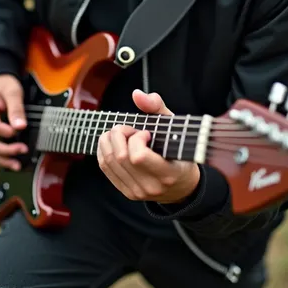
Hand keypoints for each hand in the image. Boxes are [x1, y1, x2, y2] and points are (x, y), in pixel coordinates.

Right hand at [0, 74, 27, 169]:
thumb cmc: (3, 86)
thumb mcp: (13, 92)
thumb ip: (16, 109)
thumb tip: (21, 126)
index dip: (7, 132)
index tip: (20, 131)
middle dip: (6, 151)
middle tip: (23, 150)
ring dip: (3, 159)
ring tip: (17, 164)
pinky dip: (1, 157)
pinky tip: (12, 162)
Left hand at [97, 89, 200, 204]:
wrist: (183, 186)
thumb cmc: (180, 150)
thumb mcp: (175, 127)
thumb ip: (157, 108)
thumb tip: (136, 94)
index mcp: (168, 173)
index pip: (138, 156)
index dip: (136, 138)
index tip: (146, 133)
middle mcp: (151, 186)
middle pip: (120, 157)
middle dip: (119, 135)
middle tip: (130, 129)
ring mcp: (137, 192)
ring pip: (109, 161)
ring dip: (109, 140)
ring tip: (121, 133)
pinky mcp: (127, 193)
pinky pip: (105, 168)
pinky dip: (104, 150)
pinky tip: (113, 142)